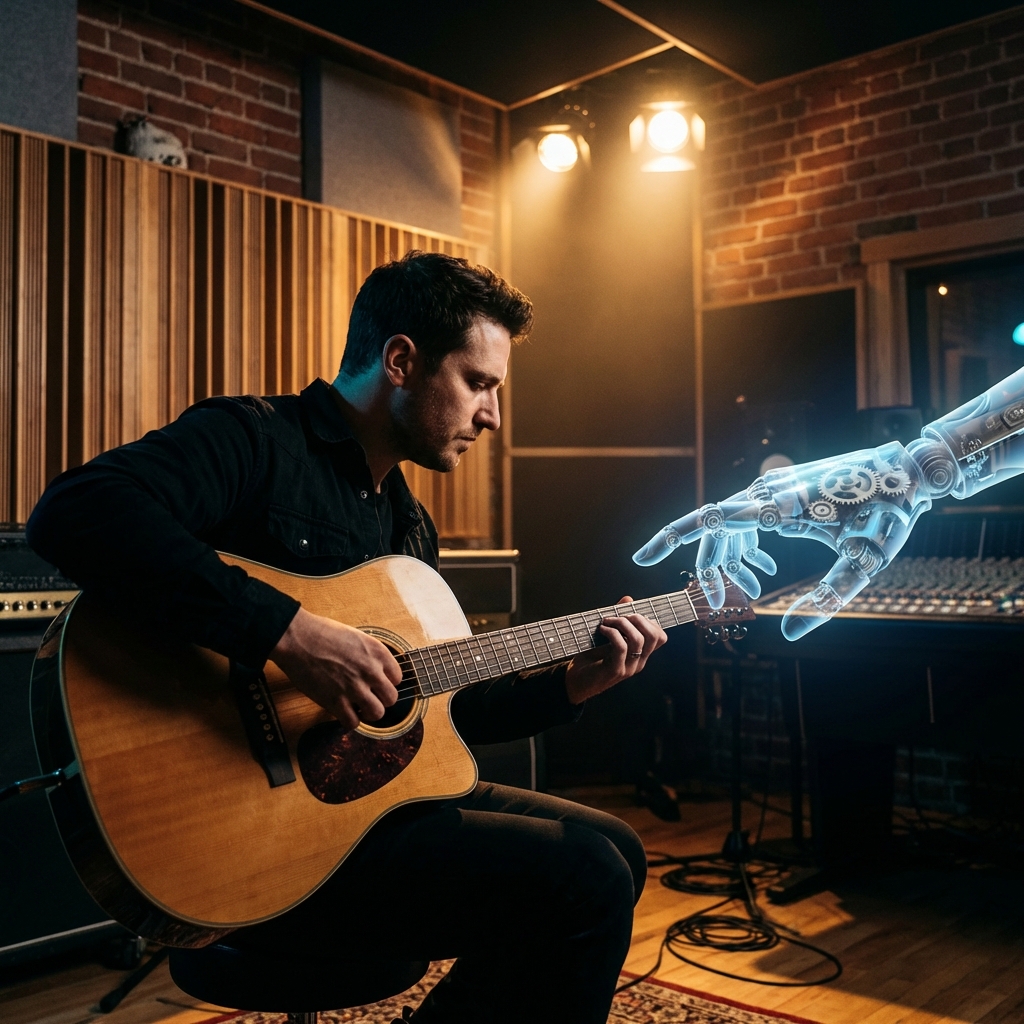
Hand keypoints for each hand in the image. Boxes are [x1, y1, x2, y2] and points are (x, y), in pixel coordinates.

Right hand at [270, 607, 402, 730]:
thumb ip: (369, 655)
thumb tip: (376, 669)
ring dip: (368, 713)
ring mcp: (354, 687)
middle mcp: (370, 671)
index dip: (386, 682)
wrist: (297, 638)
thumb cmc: (321, 632)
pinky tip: (343, 713)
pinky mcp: (335, 701)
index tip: (377, 684)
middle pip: (391, 698)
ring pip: (377, 714)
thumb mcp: (356, 636)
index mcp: (377, 652)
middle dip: (380, 699)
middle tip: (369, 697)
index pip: (398, 678)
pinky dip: (349, 721)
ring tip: (358, 707)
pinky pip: (353, 723)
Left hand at [564, 597, 667, 703]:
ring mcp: (628, 668)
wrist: (575, 683)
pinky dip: (612, 633)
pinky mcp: (615, 671)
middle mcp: (639, 662)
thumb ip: (619, 620)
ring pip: (638, 639)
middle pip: (654, 636)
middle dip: (638, 619)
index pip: (660, 637)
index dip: (649, 621)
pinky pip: (621, 647)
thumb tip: (628, 599)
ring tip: (607, 621)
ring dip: (622, 623)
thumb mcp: (608, 637)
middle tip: (619, 616)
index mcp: (640, 655)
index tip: (629, 615)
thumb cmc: (591, 659)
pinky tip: (601, 629)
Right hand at [633, 440, 937, 639]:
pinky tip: (764, 569)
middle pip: (715, 531)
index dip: (672, 538)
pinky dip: (745, 546)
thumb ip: (827, 598)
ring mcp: (772, 487)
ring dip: (730, 561)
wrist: (907, 472)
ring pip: (727, 526)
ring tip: (751, 592)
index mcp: (783, 505)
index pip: (712, 517)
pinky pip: (744, 518)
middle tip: (721, 606)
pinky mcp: (779, 489)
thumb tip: (785, 634)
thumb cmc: (889, 515)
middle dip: (712, 571)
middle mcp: (769, 491)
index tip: (643, 559)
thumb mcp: (865, 562)